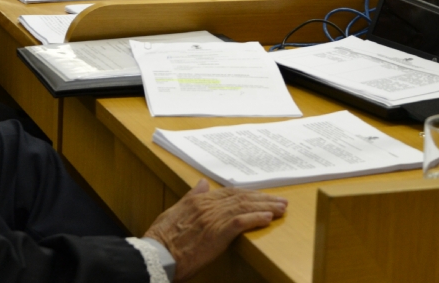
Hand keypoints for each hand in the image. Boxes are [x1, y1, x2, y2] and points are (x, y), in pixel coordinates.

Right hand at [143, 179, 286, 280]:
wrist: (157, 255)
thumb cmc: (162, 238)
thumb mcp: (174, 211)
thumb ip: (191, 196)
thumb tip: (202, 183)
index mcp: (198, 201)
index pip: (230, 193)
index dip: (249, 194)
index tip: (263, 196)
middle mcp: (207, 206)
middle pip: (241, 198)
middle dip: (263, 199)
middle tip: (281, 201)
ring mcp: (212, 219)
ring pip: (244, 208)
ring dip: (265, 207)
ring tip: (281, 208)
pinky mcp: (216, 234)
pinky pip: (240, 222)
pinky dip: (254, 218)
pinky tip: (267, 218)